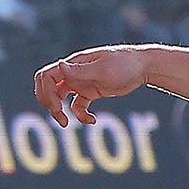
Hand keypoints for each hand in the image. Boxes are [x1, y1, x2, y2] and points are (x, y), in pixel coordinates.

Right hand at [34, 45, 150, 122]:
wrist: (143, 67)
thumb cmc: (124, 64)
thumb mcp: (102, 69)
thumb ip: (79, 70)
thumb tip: (60, 66)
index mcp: (73, 64)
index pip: (46, 76)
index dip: (45, 92)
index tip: (56, 106)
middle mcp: (74, 73)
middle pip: (49, 87)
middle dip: (48, 103)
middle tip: (59, 116)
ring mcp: (82, 83)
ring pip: (60, 98)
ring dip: (59, 111)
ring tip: (66, 124)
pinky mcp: (91, 92)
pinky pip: (78, 106)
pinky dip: (81, 115)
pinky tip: (93, 120)